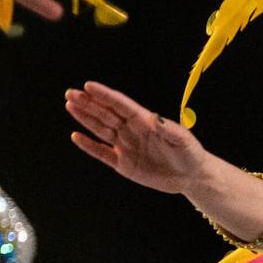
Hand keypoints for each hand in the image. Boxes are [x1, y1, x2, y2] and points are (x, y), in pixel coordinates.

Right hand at [66, 82, 211, 192]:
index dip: (105, 96)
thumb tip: (154, 118)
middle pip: (106, 114)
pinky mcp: (124, 164)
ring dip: (85, 118)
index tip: (89, 86)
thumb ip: (168, 130)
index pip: (121, 105)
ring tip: (70, 105)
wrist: (192, 176)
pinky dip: (89, 146)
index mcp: (144, 122)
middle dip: (88, 104)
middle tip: (71, 93)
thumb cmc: (190, 153)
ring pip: (101, 130)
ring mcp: (126, 147)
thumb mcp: (182, 140)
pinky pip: (102, 153)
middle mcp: (132, 131)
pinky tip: (76, 136)